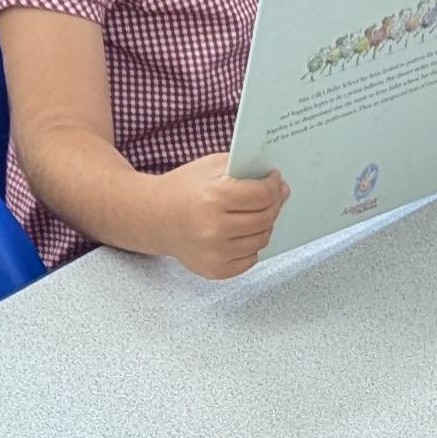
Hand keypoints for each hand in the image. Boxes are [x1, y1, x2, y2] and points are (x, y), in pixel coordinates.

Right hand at [152, 155, 287, 278]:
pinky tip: (241, 233)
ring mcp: (215, 252)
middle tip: (271, 197)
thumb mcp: (211, 167)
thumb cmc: (185, 189)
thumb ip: (244, 170)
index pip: (261, 195)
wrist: (156, 218)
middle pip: (265, 218)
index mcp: (213, 198)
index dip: (273, 185)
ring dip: (264, 226)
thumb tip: (281, 188)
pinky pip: (251, 259)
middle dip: (273, 204)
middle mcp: (214, 228)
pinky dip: (251, 245)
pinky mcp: (216, 270)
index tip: (275, 180)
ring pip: (261, 239)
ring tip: (254, 214)